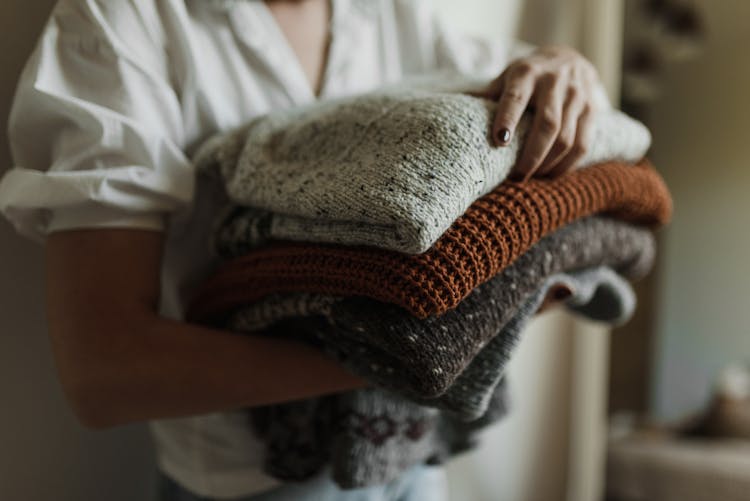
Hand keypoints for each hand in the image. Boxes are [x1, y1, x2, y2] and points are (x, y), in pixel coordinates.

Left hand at [476, 46, 601, 180]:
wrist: (569, 58)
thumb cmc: (527, 76)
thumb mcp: (505, 77)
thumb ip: (486, 95)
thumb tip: (450, 109)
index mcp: (526, 73)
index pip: (516, 97)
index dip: (508, 119)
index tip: (499, 141)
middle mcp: (554, 82)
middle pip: (547, 126)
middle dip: (531, 156)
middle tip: (516, 177)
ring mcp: (577, 96)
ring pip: (566, 139)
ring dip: (547, 165)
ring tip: (530, 178)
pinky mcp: (592, 110)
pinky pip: (583, 145)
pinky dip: (566, 166)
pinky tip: (550, 175)